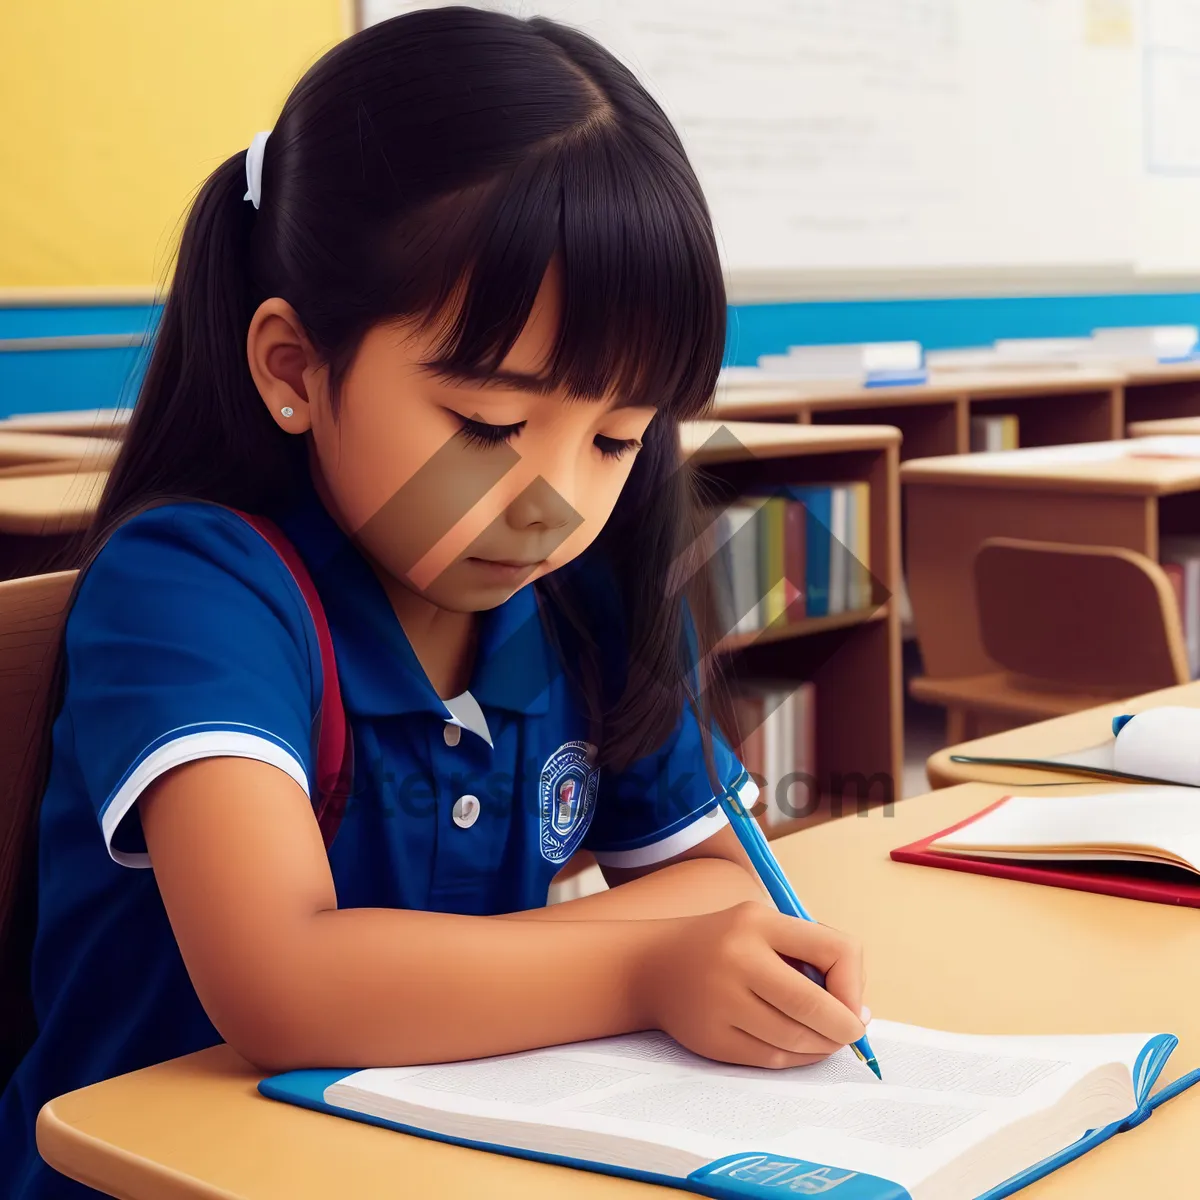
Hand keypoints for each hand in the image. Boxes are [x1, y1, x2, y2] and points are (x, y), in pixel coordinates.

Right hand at [633, 901, 865, 1068]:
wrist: (652, 966)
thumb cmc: (723, 945)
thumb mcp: (761, 927)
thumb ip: (809, 956)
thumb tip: (859, 1012)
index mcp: (758, 921)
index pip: (834, 949)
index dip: (854, 984)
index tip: (853, 1002)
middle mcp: (738, 957)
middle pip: (813, 1004)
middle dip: (843, 1028)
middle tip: (851, 1034)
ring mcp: (721, 1000)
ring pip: (794, 1039)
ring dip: (821, 1047)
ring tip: (824, 1040)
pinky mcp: (710, 1037)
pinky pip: (769, 1059)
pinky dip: (794, 1059)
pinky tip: (798, 1048)